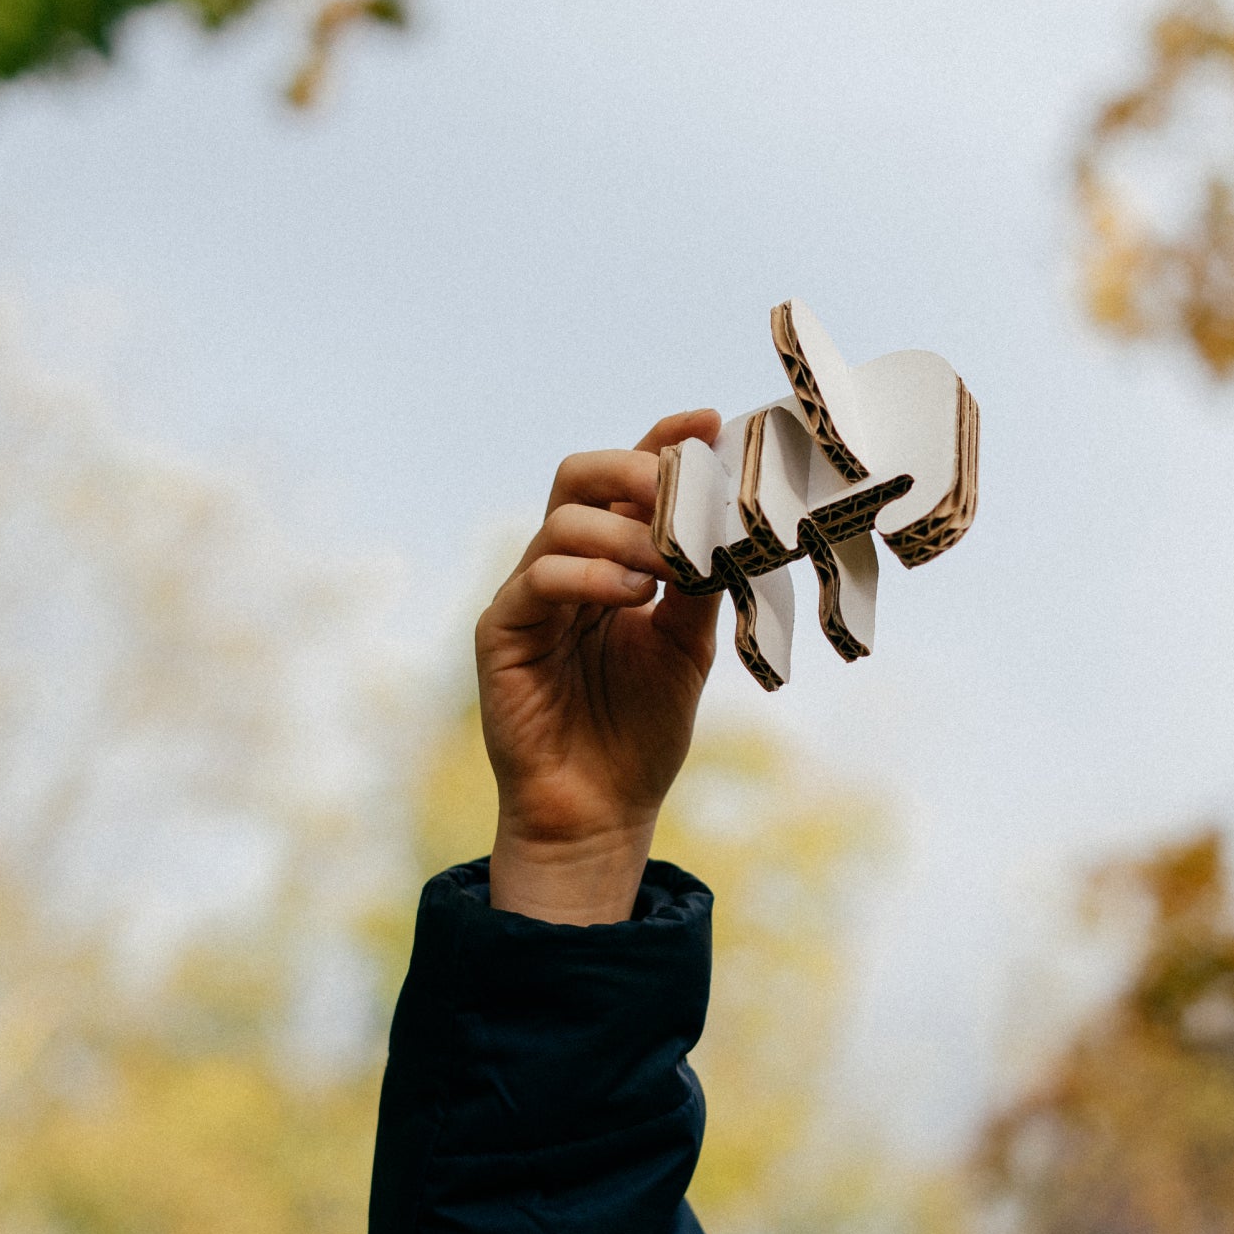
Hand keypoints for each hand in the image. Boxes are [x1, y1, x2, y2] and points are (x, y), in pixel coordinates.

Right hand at [476, 410, 722, 923]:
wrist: (601, 812)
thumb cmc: (640, 732)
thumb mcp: (686, 645)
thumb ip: (699, 582)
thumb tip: (732, 521)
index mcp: (609, 561)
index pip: (627, 482)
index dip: (662, 442)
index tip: (709, 421)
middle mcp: (564, 566)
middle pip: (580, 477)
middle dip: (635, 469)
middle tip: (682, 484)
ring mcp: (529, 597)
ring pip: (562, 521)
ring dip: (624, 530)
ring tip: (668, 564)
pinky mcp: (502, 633)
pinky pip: (537, 578)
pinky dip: (590, 573)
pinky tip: (633, 593)